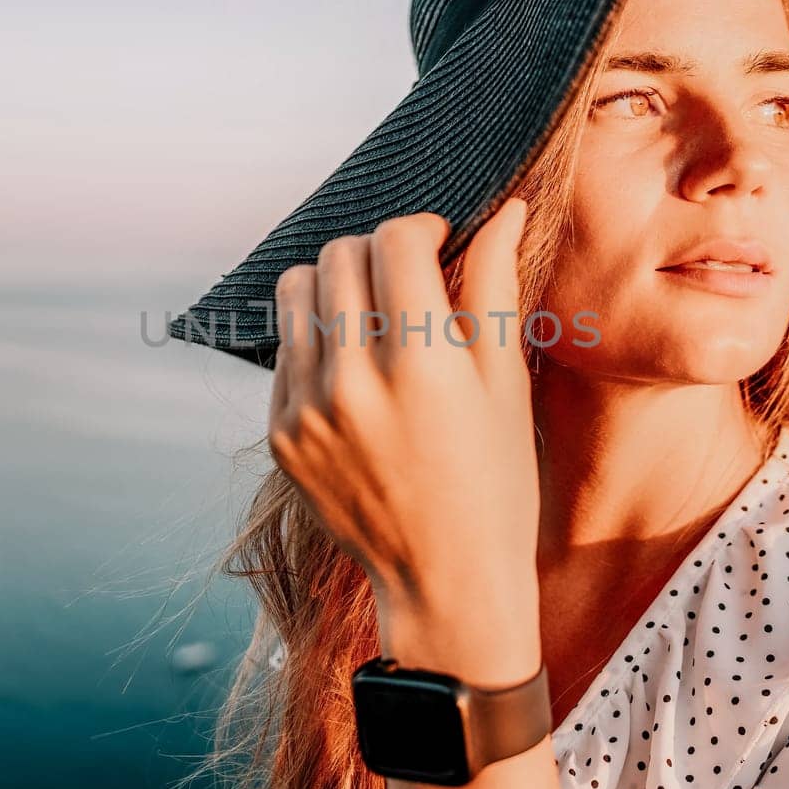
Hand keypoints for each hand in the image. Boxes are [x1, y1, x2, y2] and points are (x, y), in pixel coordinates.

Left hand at [266, 198, 538, 619]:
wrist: (447, 581)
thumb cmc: (496, 479)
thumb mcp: (506, 381)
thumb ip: (495, 285)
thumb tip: (507, 207)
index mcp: (421, 362)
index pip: (395, 239)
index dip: (423, 228)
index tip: (439, 245)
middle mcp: (353, 380)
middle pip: (341, 254)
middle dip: (378, 250)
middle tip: (407, 279)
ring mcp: (306, 409)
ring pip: (297, 289)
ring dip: (335, 282)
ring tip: (371, 314)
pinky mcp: (280, 434)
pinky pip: (284, 348)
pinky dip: (317, 339)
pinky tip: (356, 370)